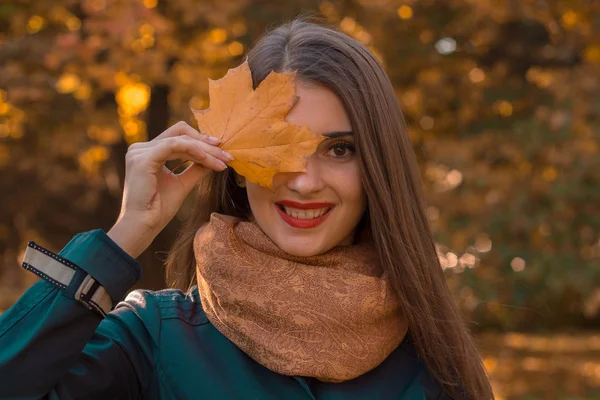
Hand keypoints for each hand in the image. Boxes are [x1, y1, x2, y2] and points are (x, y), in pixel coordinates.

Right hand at [108, 121, 232, 256]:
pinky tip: (208, 159)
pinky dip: (194, 150)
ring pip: (181, 139)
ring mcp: (140, 152)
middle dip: (206, 142)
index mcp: (148, 153)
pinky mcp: (143, 158)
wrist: (142, 226)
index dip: (201, 141)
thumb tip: (214, 159)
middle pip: (180, 133)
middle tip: (226, 155)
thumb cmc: (158, 209)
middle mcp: (141, 149)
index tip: (222, 152)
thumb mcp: (182, 184)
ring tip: (222, 161)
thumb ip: (196, 169)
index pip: (179, 137)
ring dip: (205, 150)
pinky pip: (174, 146)